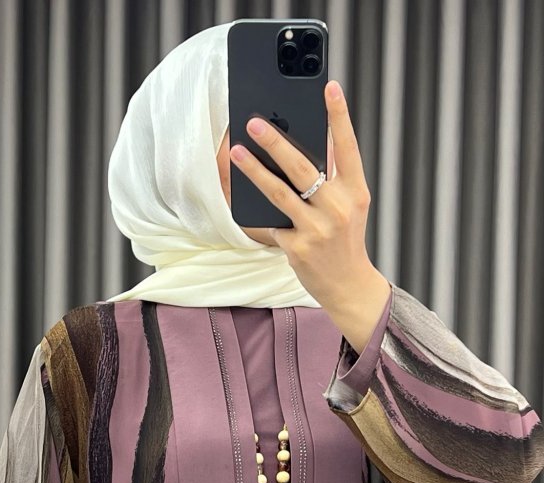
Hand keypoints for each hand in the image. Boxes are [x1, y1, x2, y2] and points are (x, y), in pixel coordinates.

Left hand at [229, 79, 391, 350]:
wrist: (348, 285)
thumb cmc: (344, 240)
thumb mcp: (350, 206)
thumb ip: (334, 178)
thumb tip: (304, 146)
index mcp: (355, 191)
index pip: (347, 146)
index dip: (339, 116)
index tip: (330, 87)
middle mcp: (338, 207)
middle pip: (303, 167)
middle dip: (277, 142)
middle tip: (254, 121)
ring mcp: (317, 228)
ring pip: (279, 192)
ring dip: (255, 170)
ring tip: (237, 151)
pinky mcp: (297, 247)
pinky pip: (270, 223)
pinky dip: (255, 210)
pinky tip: (239, 195)